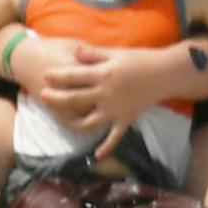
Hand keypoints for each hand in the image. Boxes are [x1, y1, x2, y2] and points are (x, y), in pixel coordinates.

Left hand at [20, 38, 166, 134]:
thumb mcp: (117, 53)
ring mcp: (115, 110)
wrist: (166, 73)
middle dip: (56, 99)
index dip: (58, 76)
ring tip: (62, 122)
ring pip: (88, 122)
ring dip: (73, 124)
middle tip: (42, 97)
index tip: (45, 76)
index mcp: (104, 75)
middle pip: (74, 100)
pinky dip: (106, 148)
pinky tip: (95, 157)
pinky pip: (114, 138)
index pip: (74, 76)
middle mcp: (106, 94)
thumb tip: (74, 50)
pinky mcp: (125, 120)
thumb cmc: (141, 59)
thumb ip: (94, 54)